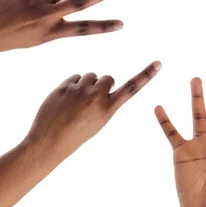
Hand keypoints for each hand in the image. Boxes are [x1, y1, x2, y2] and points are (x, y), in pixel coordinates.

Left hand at [0, 0, 123, 54]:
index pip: (84, 29)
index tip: (121, 24)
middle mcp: (46, 18)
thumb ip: (56, 19)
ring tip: (34, 7)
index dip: (104, 26)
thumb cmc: (12, 37)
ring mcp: (36, 4)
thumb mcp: (38, 37)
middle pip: (81, 2)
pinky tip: (23, 1)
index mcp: (51, 34)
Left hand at [26, 62, 160, 161]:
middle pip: (108, 78)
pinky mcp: (65, 86)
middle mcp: (96, 97)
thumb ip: (104, 101)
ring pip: (90, 75)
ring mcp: (79, 91)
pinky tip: (65, 100)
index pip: (132, 88)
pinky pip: (75, 77)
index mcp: (108, 109)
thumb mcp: (98, 122)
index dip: (146, 75)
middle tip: (91, 101)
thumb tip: (101, 79)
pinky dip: (72, 85)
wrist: (47, 143)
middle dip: (102, 84)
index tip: (158, 63)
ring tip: (76, 103)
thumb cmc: (75, 134)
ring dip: (86, 84)